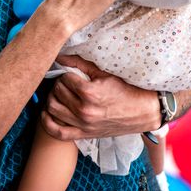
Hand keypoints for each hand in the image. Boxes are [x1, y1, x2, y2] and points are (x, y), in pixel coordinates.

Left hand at [40, 55, 160, 140]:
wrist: (143, 112)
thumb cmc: (126, 90)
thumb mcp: (104, 73)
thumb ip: (80, 63)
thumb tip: (59, 55)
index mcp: (90, 93)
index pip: (64, 78)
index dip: (66, 73)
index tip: (70, 72)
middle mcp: (84, 111)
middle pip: (56, 92)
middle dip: (58, 83)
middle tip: (65, 81)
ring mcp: (83, 125)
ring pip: (52, 108)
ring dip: (52, 98)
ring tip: (59, 93)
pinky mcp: (84, 135)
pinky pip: (57, 132)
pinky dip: (47, 122)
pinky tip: (47, 112)